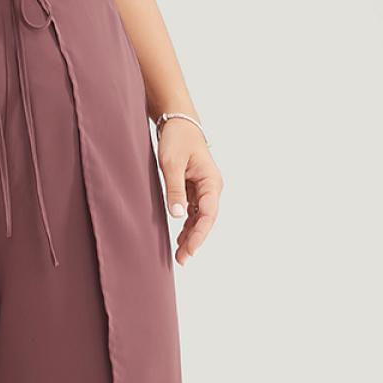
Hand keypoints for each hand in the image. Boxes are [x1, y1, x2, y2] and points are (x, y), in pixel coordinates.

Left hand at [157, 118, 222, 265]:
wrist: (178, 122)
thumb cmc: (177, 139)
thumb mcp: (171, 164)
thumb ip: (174, 190)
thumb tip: (177, 215)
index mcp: (211, 181)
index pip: (208, 213)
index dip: (200, 234)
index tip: (190, 249)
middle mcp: (211, 187)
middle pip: (206, 220)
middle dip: (195, 240)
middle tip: (182, 259)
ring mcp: (204, 189)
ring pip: (200, 218)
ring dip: (191, 236)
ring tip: (180, 255)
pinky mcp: (195, 189)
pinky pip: (194, 212)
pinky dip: (188, 226)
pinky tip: (180, 238)